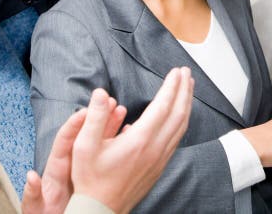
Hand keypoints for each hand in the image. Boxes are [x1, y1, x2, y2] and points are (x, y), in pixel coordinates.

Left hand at [21, 94, 123, 213]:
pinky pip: (107, 155)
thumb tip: (31, 177)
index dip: (74, 124)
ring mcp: (84, 169)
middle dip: (96, 117)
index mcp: (56, 169)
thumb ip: (32, 194)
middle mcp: (71, 164)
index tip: (85, 111)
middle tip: (108, 102)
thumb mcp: (36, 208)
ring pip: (98, 142)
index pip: (64, 141)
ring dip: (109, 126)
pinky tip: (127, 135)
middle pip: (84, 135)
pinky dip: (117, 144)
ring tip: (121, 111)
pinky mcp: (95, 176)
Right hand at [71, 67, 193, 213]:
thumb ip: (94, 117)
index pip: (163, 106)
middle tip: (186, 72)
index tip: (176, 71)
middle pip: (178, 113)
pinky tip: (180, 114)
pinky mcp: (160, 166)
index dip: (171, 86)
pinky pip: (177, 138)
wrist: (100, 210)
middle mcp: (155, 148)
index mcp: (139, 140)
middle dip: (184, 90)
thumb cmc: (91, 179)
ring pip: (181, 126)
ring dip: (186, 104)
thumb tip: (100, 93)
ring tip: (188, 88)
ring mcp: (160, 158)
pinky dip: (182, 120)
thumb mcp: (83, 146)